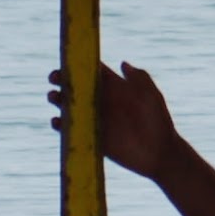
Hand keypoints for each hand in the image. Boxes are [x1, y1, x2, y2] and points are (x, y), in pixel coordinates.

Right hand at [53, 59, 185, 183]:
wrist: (160, 153)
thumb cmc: (158, 121)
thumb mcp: (151, 96)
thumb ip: (139, 79)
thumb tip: (123, 63)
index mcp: (115, 87)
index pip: (92, 72)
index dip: (78, 65)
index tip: (66, 61)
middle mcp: (102, 101)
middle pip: (76, 87)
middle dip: (62, 81)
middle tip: (54, 78)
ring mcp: (96, 119)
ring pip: (69, 107)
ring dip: (57, 100)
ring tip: (54, 98)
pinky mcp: (92, 138)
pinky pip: (70, 129)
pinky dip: (60, 125)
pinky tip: (57, 122)